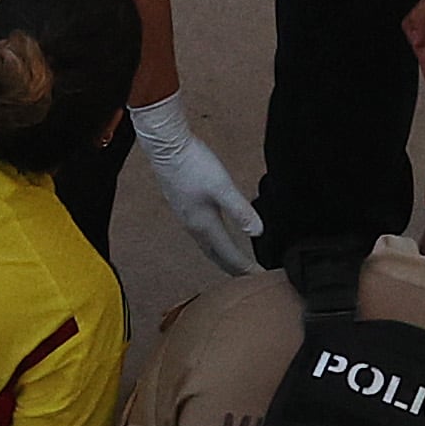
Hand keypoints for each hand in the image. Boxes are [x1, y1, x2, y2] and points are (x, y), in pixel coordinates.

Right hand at [127, 93, 258, 273]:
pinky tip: (215, 235)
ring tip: (234, 264)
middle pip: (216, 256)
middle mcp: (194, 226)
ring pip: (208, 246)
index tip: (259, 277)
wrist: (165, 147)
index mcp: (204, 225)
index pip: (229, 255)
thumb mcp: (223, 187)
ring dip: (222, 258)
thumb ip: (241, 210)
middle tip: (249, 278)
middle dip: (233, 269)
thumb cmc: (192, 164)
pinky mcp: (183, 206)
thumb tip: (259, 233)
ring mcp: (187, 217)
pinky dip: (213, 244)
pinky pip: (201, 235)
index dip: (245, 269)